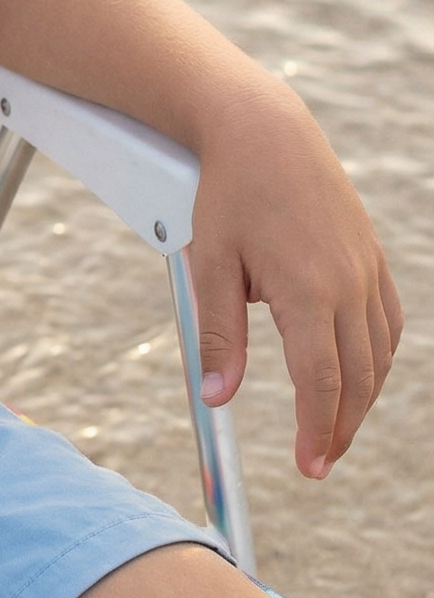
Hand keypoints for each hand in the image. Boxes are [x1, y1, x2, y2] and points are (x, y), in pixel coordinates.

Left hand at [189, 78, 402, 479]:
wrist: (264, 130)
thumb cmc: (228, 193)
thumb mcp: (209, 264)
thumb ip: (216, 335)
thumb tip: (215, 398)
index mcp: (308, 291)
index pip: (321, 383)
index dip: (317, 431)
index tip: (308, 467)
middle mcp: (348, 283)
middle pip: (357, 378)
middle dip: (340, 427)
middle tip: (319, 461)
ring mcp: (366, 268)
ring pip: (379, 353)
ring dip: (361, 396)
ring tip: (334, 425)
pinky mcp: (371, 254)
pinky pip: (388, 320)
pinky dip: (377, 355)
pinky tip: (359, 370)